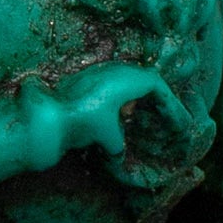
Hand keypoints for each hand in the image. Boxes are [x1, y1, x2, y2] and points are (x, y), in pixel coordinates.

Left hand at [26, 62, 169, 169]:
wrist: (48, 117)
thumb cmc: (84, 121)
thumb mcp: (109, 136)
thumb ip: (119, 142)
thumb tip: (118, 149)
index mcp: (125, 79)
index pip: (154, 83)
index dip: (168, 99)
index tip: (174, 116)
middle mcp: (113, 72)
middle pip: (141, 79)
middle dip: (153, 96)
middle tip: (162, 113)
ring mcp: (97, 74)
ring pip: (124, 81)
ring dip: (134, 97)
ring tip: (140, 114)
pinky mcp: (83, 81)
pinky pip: (110, 86)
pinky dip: (118, 99)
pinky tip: (116, 114)